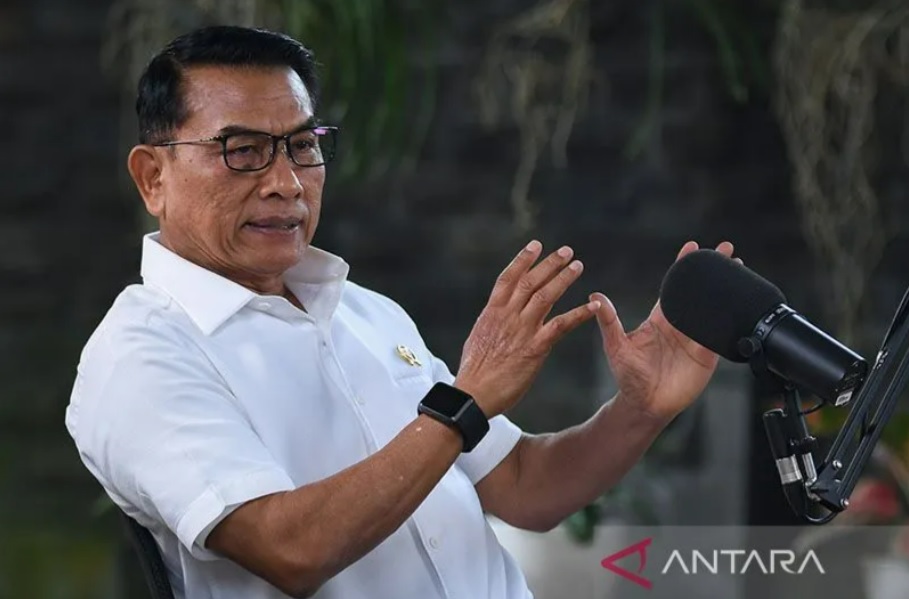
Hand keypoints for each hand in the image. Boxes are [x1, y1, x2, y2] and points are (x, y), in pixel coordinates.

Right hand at [455, 240, 598, 416]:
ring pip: (545, 296)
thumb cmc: (474, 372)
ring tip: (577, 266)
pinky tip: (593, 306)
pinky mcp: (535, 348)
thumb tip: (496, 317)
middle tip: (566, 251)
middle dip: (549, 264)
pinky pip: (561, 325)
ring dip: (563, 279)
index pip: (508, 278)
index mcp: (492, 312)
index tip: (535, 245)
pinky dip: (579, 313)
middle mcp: (507, 316)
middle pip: (530, 281)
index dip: (523, 260)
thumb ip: (492, 324)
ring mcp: (522, 330)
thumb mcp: (478, 339)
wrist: (473, 393)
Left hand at [591, 241, 738, 421]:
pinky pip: (721, 333)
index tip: (691, 246)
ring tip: (739, 268)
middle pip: (698, 291)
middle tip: (725, 248)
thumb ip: (609, 322)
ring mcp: (695, 338)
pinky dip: (730, 319)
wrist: (645, 404)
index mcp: (660, 318)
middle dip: (712, 269)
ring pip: (714, 308)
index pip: (673, 286)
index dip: (682, 266)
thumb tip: (595, 296)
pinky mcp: (707, 354)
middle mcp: (679, 325)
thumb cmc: (628, 376)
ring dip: (727, 288)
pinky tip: (741, 302)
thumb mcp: (616, 346)